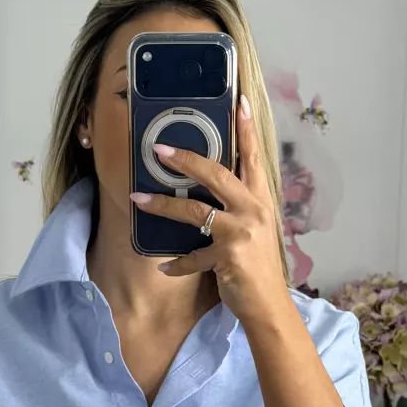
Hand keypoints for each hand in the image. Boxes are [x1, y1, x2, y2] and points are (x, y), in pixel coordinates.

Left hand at [129, 93, 292, 326]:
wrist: (269, 305)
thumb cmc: (259, 266)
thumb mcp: (255, 230)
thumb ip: (237, 208)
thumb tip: (210, 192)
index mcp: (260, 200)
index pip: (253, 157)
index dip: (246, 129)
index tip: (239, 101)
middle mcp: (253, 210)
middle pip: (216, 174)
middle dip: (185, 159)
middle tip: (158, 148)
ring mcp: (240, 233)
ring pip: (194, 211)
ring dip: (161, 205)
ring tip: (137, 198)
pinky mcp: (227, 257)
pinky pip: (191, 257)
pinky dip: (176, 263)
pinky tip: (164, 266)